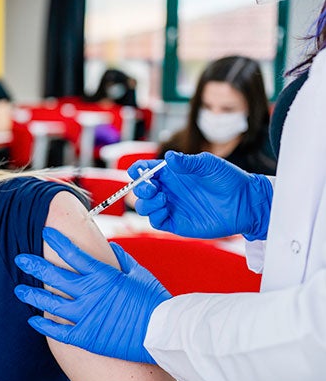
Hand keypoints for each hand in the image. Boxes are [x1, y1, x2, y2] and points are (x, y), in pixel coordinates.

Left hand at [14, 227, 170, 363]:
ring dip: (32, 295)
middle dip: (34, 265)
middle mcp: (89, 293)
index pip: (72, 253)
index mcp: (102, 275)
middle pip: (54, 276)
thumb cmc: (155, 302)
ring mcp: (86, 315)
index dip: (57, 241)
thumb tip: (110, 247)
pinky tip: (32, 320)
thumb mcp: (139, 274)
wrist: (164, 334)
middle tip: (20, 258)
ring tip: (18, 289)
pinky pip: (59, 331)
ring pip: (51, 304)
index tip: (45, 233)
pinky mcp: (87, 337)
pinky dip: (43, 326)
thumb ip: (121, 260)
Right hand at [129, 151, 272, 239]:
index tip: (135, 171)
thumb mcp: (209, 165)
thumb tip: (169, 157)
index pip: (146, 171)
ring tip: (163, 198)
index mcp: (172, 173)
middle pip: (141, 190)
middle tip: (151, 187)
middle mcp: (168, 190)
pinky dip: (155, 216)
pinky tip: (165, 209)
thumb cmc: (230, 179)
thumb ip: (188, 162)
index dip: (137, 170)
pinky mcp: (177, 223)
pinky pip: (156, 221)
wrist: (246, 202)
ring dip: (146, 203)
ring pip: (144, 207)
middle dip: (140, 188)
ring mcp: (171, 207)